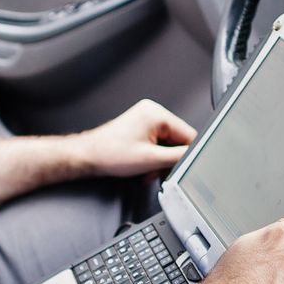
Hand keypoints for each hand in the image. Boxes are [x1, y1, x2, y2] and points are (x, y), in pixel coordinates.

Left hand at [74, 99, 196, 178]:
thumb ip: (178, 157)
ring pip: (167, 144)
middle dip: (169, 159)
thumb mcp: (151, 159)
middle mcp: (152, 112)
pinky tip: (144, 166)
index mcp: (157, 114)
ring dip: (161, 161)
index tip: (182, 167)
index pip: (188, 134)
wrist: (88, 156)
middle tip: (159, 172)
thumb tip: (194, 156)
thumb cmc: (110, 154)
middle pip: (177, 140)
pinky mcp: (140, 127)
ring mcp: (145, 119)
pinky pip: (157, 143)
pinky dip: (154, 157)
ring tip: (148, 171)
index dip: (186, 154)